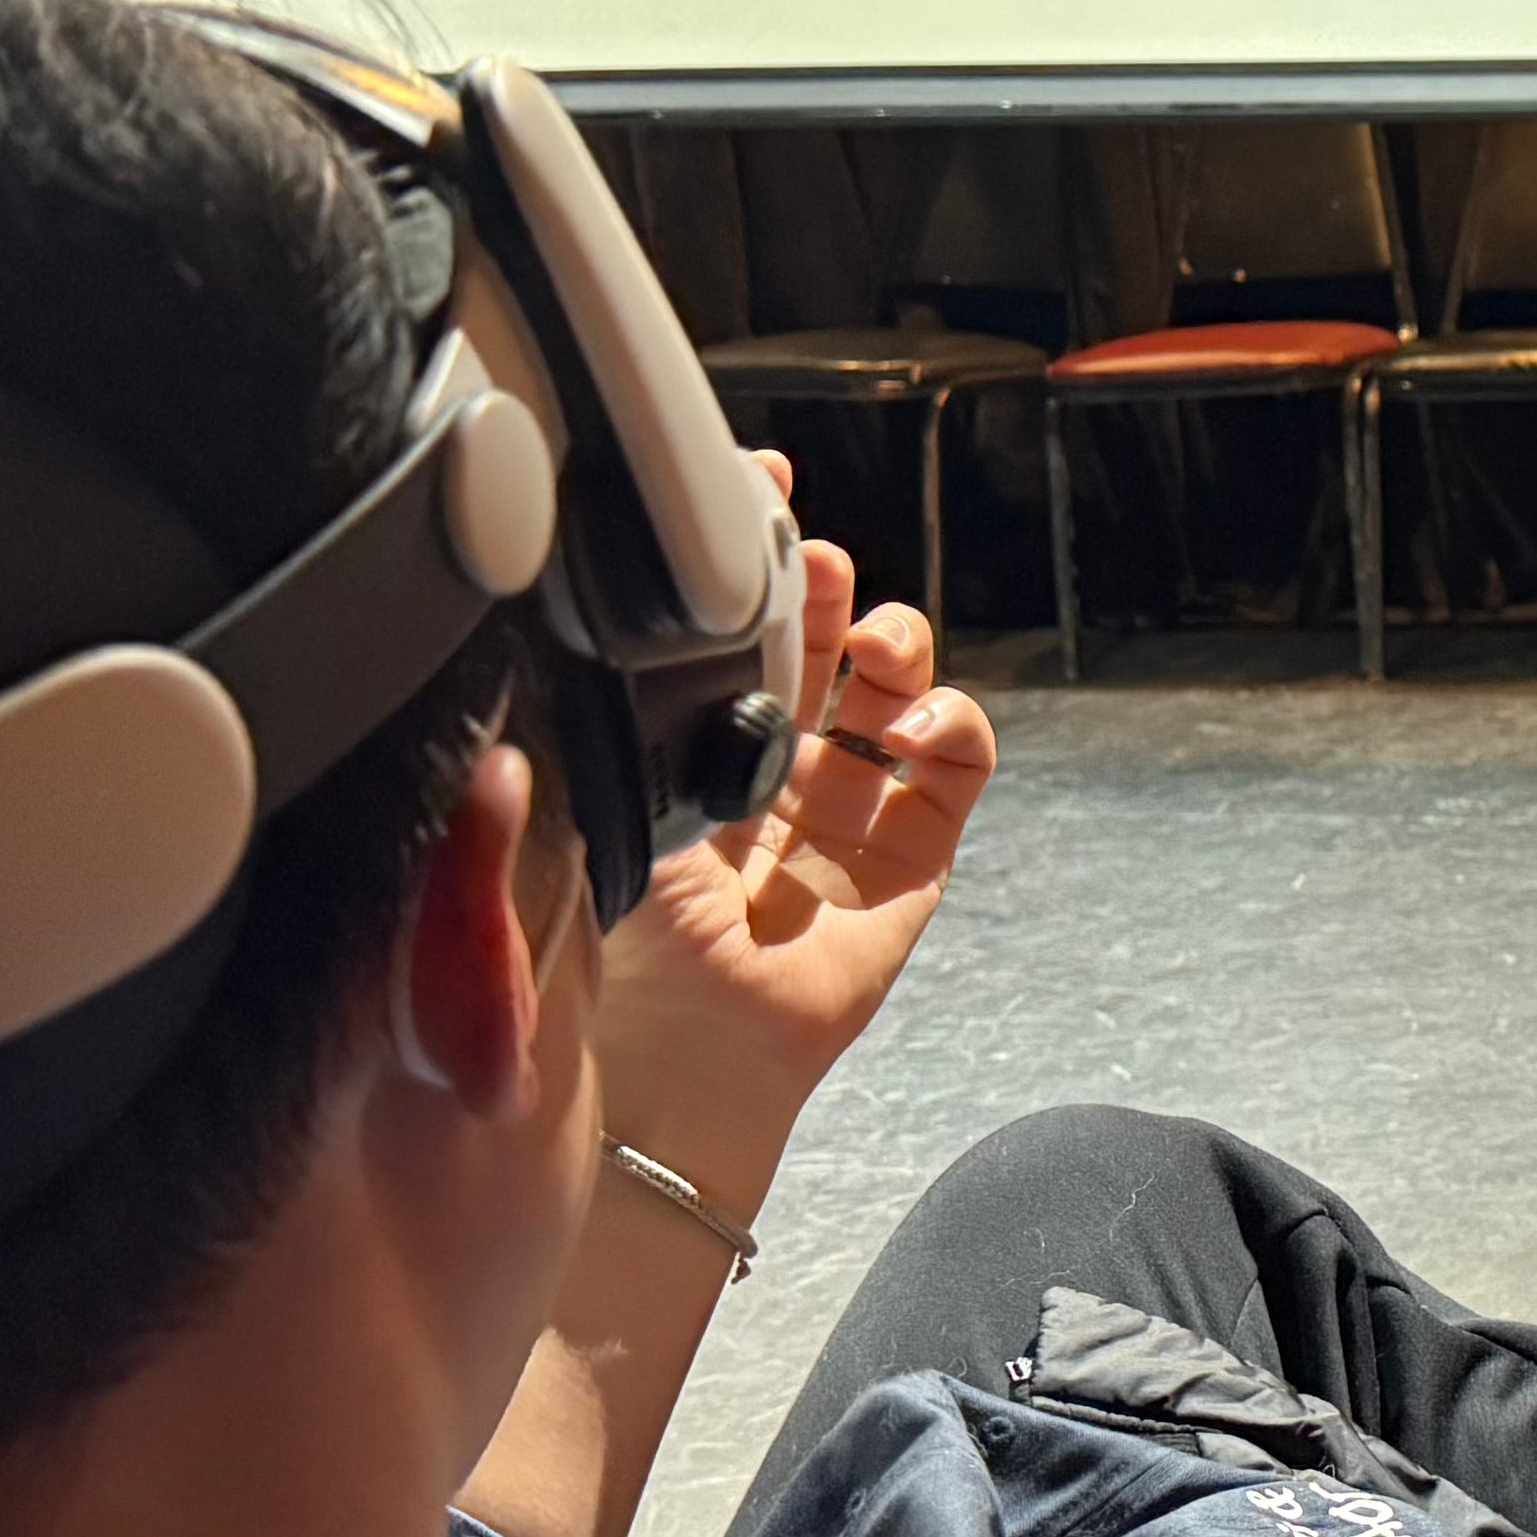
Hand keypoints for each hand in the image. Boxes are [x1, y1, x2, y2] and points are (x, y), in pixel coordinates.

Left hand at [593, 486, 997, 1189]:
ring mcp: (847, 816)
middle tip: (809, 555)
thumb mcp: (596, 789)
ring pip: (896, 686)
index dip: (755, 556)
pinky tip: (909, 724)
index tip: (758, 485)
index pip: (732, 632)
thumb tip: (578, 596)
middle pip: (822, 641)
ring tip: (869, 641)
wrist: (677, 1052)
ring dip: (893, 637)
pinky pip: (958, 766)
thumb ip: (597, 704)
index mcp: (686, 753)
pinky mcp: (913, 861)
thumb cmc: (615, 938)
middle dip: (824, 581)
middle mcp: (770, 774)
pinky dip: (952, 720)